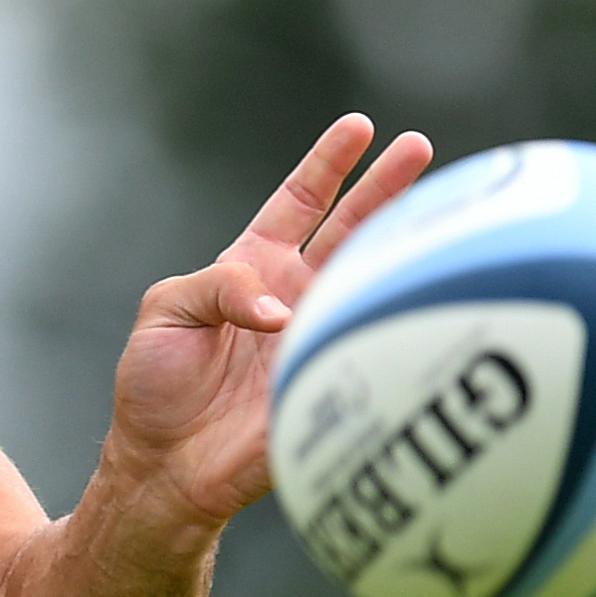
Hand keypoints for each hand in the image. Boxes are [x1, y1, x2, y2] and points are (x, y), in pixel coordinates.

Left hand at [105, 113, 435, 530]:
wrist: (164, 468)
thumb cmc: (156, 386)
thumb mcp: (166, 311)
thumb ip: (218, 286)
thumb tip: (283, 308)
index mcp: (256, 269)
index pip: (300, 203)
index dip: (328, 165)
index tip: (359, 128)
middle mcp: (296, 296)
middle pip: (351, 229)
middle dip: (385, 187)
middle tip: (420, 147)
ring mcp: (318, 338)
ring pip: (370, 284)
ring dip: (402, 250)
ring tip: (439, 216)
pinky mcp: (332, 387)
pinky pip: (369, 356)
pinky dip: (390, 332)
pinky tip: (421, 306)